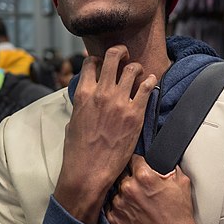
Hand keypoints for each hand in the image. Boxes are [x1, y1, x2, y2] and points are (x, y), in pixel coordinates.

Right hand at [54, 45, 156, 223]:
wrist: (88, 172)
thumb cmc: (77, 151)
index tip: (103, 62)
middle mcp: (102, 93)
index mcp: (83, 94)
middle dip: (120, 52)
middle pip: (113, 57)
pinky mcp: (136, 114)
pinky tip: (150, 82)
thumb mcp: (73, 121)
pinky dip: (149, 81)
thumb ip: (82, 104)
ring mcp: (120, 102)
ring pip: (132, 68)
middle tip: (125, 55)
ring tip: (138, 72)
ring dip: (136, 67)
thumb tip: (87, 96)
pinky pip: (146, 87)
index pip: (91, 63)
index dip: (98, 59)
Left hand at [106, 155, 207, 223]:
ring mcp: (119, 205)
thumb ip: (169, 167)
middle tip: (140, 189)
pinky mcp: (114, 220)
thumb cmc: (180, 217)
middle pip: (121, 174)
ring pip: (115, 191)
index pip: (132, 159)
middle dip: (130, 179)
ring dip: (123, 195)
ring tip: (137, 204)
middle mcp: (129, 188)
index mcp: (144, 176)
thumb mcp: (182, 183)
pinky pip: (110, 208)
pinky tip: (130, 214)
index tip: (139, 168)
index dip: (138, 164)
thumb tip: (163, 161)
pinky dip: (118, 209)